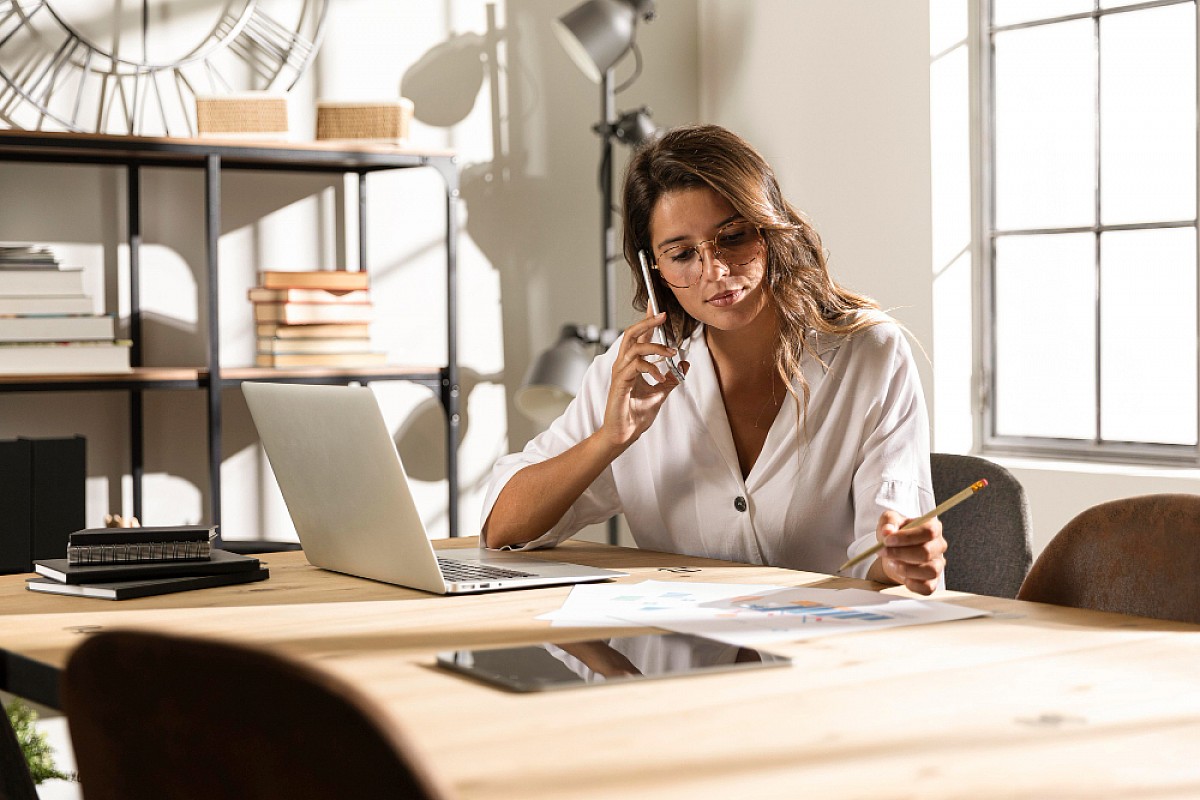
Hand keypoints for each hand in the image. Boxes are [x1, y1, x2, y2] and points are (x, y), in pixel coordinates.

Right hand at [597, 311, 686, 452]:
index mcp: (631, 364)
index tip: (656, 305)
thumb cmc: (636, 414)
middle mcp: (623, 365)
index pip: (639, 336)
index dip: (647, 320)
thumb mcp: (661, 393)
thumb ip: (671, 377)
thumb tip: (685, 362)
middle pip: (631, 334)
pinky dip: (651, 368)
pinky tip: (660, 376)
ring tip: (671, 353)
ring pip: (634, 347)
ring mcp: (620, 373)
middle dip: (647, 322)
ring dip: (655, 347)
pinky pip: (635, 366)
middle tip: (662, 314)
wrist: (624, 434)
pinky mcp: (620, 383)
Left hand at [873, 510, 945, 594]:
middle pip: (926, 552)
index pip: (928, 532)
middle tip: (883, 552)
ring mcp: (938, 564)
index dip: (907, 537)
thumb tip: (888, 531)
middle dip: (900, 554)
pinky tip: (901, 575)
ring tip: (892, 563)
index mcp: (933, 527)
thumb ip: (888, 522)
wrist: (894, 553)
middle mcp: (939, 546)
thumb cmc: (895, 535)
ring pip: (930, 571)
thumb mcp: (889, 521)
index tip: (887, 540)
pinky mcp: (933, 581)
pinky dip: (912, 584)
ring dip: (906, 569)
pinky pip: (927, 587)